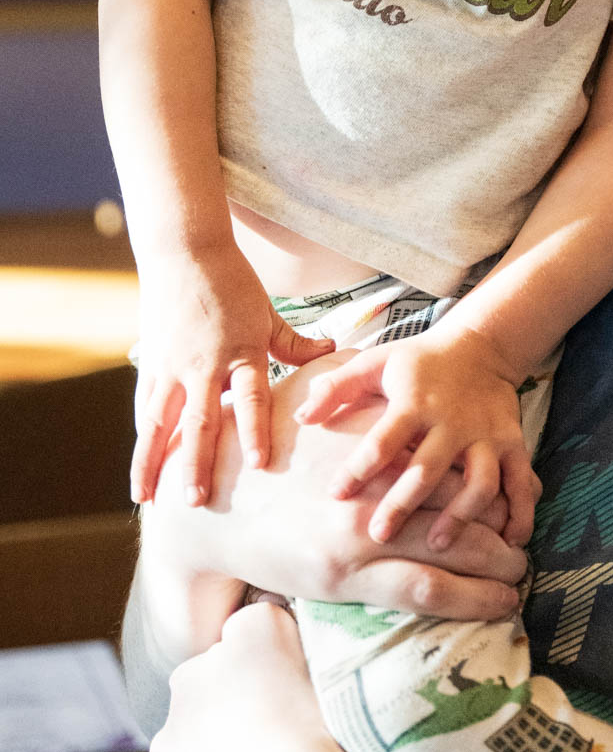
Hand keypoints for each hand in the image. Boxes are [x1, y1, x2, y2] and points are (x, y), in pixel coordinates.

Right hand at [131, 243, 333, 506]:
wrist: (185, 251)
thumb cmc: (233, 282)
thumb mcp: (268, 312)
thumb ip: (296, 343)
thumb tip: (332, 351)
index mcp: (242, 350)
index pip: (251, 397)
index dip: (254, 430)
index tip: (258, 465)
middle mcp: (205, 363)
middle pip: (202, 420)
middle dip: (197, 462)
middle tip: (197, 500)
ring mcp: (173, 365)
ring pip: (161, 421)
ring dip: (155, 462)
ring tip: (150, 499)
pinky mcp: (152, 362)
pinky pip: (146, 407)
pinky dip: (142, 439)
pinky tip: (140, 469)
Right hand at [145, 353, 527, 622]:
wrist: (210, 514)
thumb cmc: (260, 458)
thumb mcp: (298, 401)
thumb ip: (336, 381)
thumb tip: (353, 351)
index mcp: (371, 449)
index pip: (446, 459)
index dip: (485, 476)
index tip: (509, 493)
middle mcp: (374, 490)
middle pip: (459, 506)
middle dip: (500, 529)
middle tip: (525, 545)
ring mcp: (362, 539)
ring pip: (450, 552)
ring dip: (494, 567)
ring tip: (518, 578)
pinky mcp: (348, 580)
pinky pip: (422, 591)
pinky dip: (465, 598)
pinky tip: (491, 603)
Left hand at [295, 321, 539, 546]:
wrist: (479, 346)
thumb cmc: (417, 363)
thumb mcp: (374, 363)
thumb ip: (335, 389)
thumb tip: (300, 417)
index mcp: (414, 401)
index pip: (384, 438)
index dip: (359, 466)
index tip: (336, 495)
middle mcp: (452, 420)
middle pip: (429, 467)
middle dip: (404, 503)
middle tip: (378, 535)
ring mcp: (485, 434)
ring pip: (480, 481)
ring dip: (461, 516)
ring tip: (436, 544)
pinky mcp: (512, 443)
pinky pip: (520, 483)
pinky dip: (519, 514)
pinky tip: (508, 543)